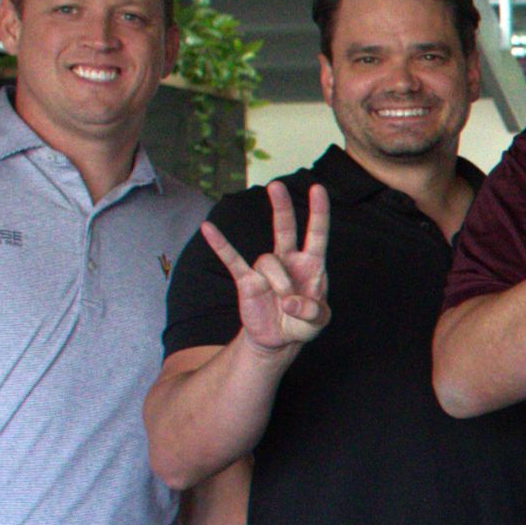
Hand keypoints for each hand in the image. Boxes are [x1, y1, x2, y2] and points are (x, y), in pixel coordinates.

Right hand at [198, 180, 329, 355]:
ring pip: (269, 262)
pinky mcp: (247, 280)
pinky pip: (232, 259)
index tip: (317, 188)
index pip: (317, 234)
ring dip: (279, 283)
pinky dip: (220, 244)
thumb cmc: (302, 324)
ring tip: (285, 304)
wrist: (279, 339)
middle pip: (285, 228)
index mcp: (311, 266)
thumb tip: (288, 302)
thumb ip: (312, 312)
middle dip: (282, 207)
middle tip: (275, 185)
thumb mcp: (317, 323)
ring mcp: (266, 269)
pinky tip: (207, 228)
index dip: (318, 212)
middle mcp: (288, 261)